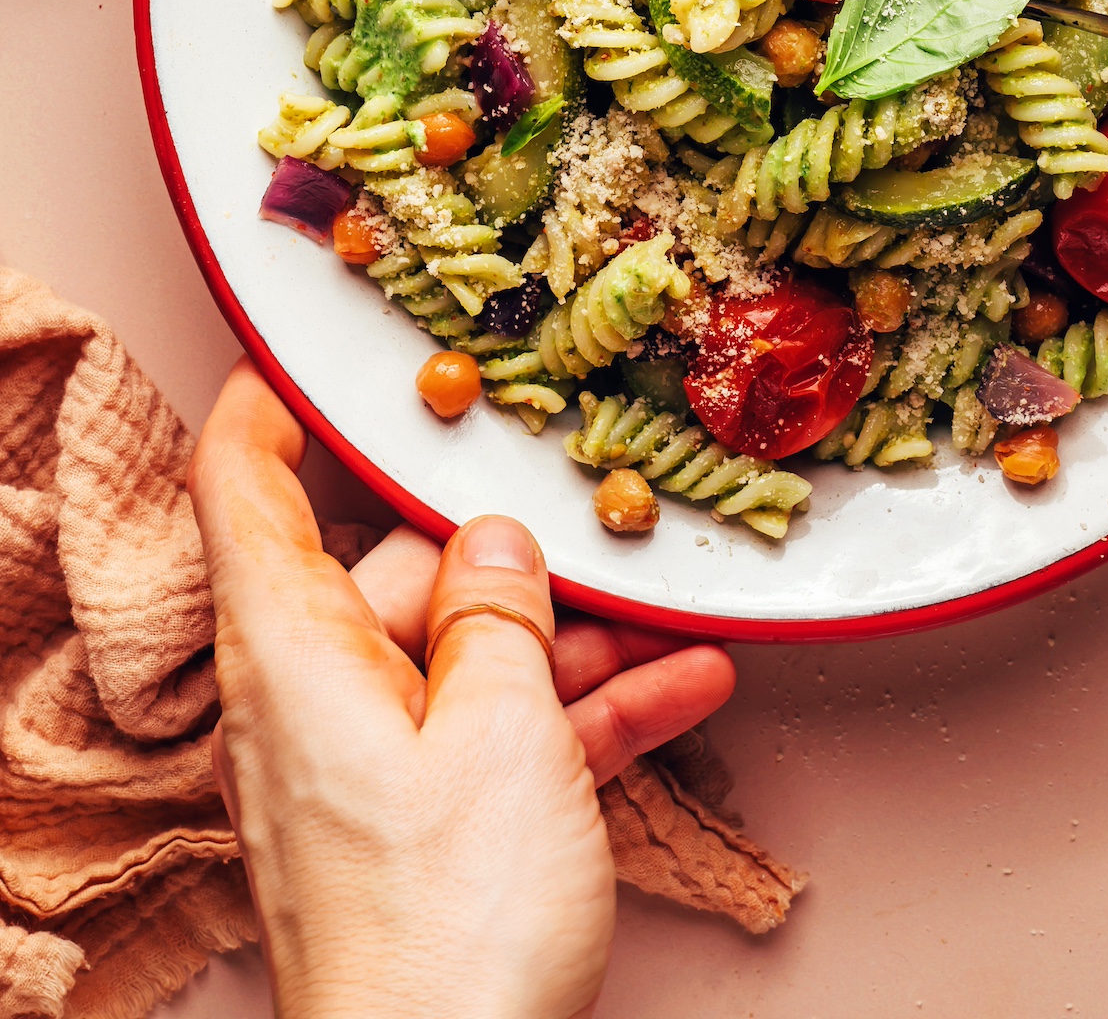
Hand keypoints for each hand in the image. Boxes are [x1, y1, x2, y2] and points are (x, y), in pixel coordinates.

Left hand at [189, 360, 734, 1018]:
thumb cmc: (449, 929)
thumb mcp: (502, 729)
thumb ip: (502, 614)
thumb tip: (495, 543)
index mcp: (292, 655)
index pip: (245, 495)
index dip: (271, 413)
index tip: (308, 364)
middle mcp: (311, 705)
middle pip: (395, 574)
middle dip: (503, 555)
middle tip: (590, 532)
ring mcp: (363, 772)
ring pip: (463, 659)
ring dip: (571, 641)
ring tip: (669, 622)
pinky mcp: (416, 833)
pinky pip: (495, 738)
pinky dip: (576, 715)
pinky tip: (676, 693)